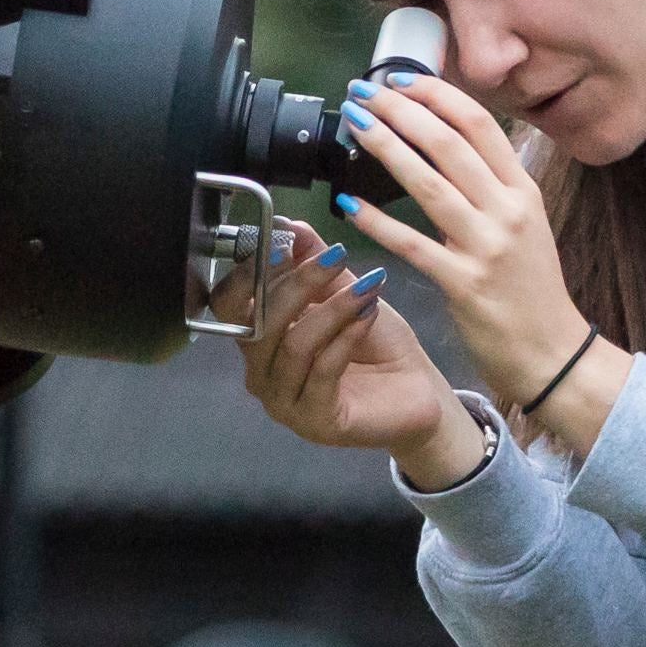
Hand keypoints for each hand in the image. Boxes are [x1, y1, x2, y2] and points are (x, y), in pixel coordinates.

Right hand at [214, 217, 481, 480]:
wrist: (417, 393)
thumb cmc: (378, 347)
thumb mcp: (346, 293)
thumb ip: (315, 262)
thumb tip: (291, 225)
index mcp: (258, 341)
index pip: (227, 308)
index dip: (246, 275)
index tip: (280, 243)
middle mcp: (261, 374)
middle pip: (258, 325)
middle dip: (297, 284)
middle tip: (335, 257)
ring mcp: (284, 403)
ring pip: (293, 346)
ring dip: (332, 310)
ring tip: (367, 287)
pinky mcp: (315, 422)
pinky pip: (322, 372)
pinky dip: (345, 338)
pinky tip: (368, 316)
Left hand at [333, 74, 598, 413]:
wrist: (553, 354)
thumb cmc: (531, 290)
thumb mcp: (524, 225)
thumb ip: (490, 187)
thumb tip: (445, 145)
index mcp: (523, 190)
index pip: (480, 125)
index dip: (437, 96)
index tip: (399, 81)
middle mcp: (508, 211)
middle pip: (450, 144)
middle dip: (402, 111)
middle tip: (363, 93)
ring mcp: (487, 247)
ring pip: (429, 184)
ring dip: (386, 148)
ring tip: (353, 126)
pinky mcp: (463, 284)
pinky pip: (411, 244)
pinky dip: (376, 221)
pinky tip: (347, 203)